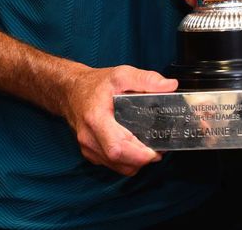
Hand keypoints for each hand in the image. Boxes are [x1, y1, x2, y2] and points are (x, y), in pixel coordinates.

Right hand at [62, 64, 177, 175]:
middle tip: (159, 149)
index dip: (137, 154)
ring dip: (136, 162)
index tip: (155, 151)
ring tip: (150, 148)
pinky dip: (126, 161)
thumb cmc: (95, 85)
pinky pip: (112, 165)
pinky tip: (135, 148)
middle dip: (142, 159)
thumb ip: (146, 79)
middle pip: (118, 160)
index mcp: (96, 119)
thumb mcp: (121, 75)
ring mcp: (88, 148)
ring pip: (117, 167)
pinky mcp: (90, 153)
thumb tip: (170, 86)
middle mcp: (90, 138)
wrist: (71, 91)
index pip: (116, 147)